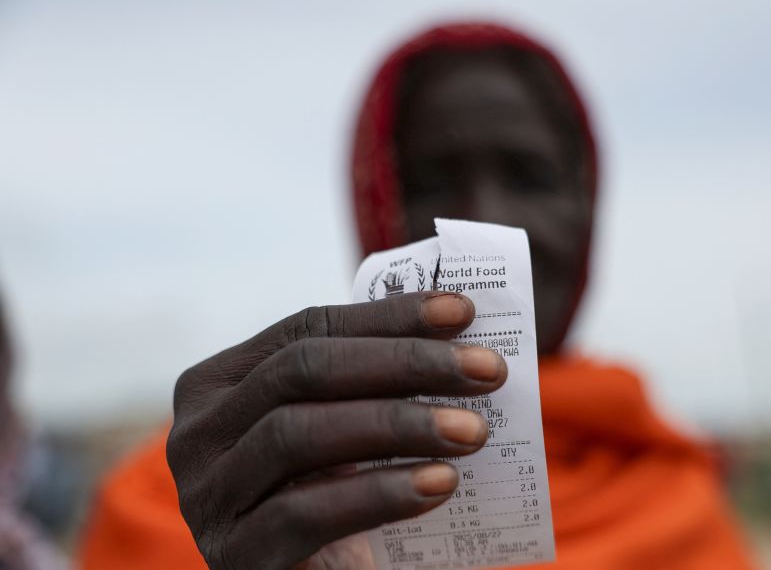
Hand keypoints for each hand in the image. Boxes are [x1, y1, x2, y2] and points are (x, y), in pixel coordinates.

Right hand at [166, 292, 506, 569]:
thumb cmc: (337, 494)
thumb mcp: (345, 426)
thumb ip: (371, 380)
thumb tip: (456, 326)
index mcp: (222, 383)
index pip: (306, 328)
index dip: (386, 317)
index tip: (463, 312)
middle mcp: (197, 432)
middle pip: (302, 371)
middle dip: (403, 363)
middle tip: (487, 370)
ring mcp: (207, 496)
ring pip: (297, 433)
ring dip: (397, 424)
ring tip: (474, 430)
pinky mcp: (235, 555)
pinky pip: (303, 512)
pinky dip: (379, 492)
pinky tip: (440, 484)